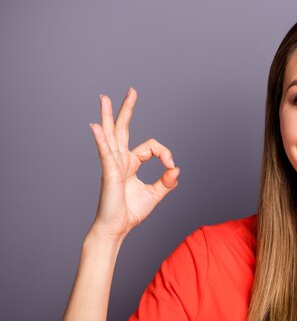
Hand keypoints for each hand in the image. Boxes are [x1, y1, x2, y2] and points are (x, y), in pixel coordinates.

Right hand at [88, 87, 179, 241]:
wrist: (117, 228)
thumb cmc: (131, 212)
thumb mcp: (155, 194)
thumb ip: (167, 181)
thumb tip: (177, 169)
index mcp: (131, 163)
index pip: (151, 146)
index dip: (165, 153)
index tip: (172, 168)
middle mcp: (120, 160)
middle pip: (123, 129)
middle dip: (127, 109)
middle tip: (132, 91)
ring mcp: (113, 164)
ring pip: (110, 135)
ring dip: (107, 115)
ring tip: (104, 98)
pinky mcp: (109, 173)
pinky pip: (105, 153)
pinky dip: (101, 139)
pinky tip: (95, 127)